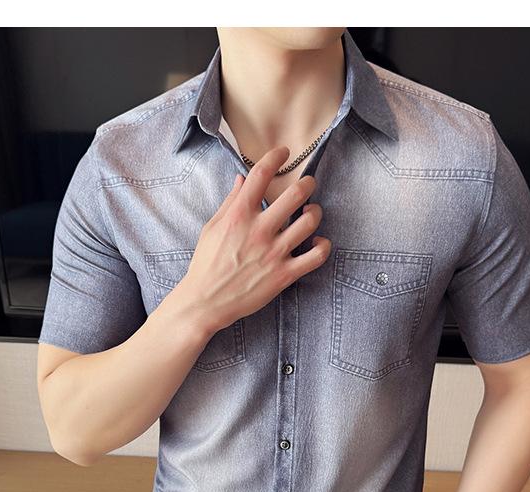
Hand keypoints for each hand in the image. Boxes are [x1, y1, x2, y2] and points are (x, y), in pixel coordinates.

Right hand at [177, 145, 331, 334]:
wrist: (206, 301)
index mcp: (239, 215)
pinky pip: (316, 256)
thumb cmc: (206, 264)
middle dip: (307, 183)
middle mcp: (259, 230)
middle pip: (295, 194)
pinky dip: (323, 246)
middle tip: (308, 184)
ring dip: (315, 211)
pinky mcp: (284, 275)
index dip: (276, 156)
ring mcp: (274, 253)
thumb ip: (230, 201)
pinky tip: (318, 242)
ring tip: (312, 212)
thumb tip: (243, 178)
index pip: (261, 174)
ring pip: (310, 221)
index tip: (284, 152)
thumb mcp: (212, 227)